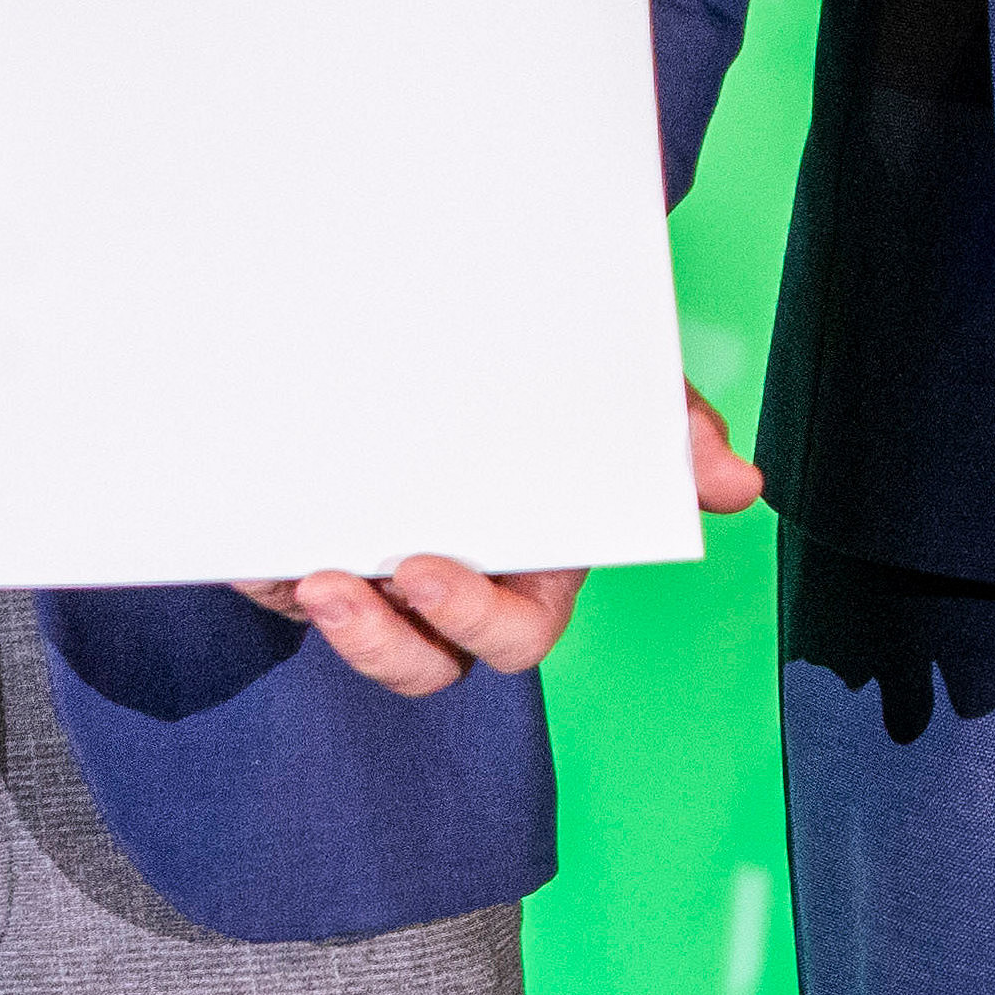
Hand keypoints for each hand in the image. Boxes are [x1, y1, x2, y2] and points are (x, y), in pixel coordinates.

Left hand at [247, 391, 763, 699]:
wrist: (464, 334)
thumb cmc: (563, 398)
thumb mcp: (625, 405)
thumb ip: (679, 437)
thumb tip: (742, 484)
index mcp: (536, 572)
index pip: (512, 631)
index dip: (471, 618)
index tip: (426, 569)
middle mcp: (460, 591)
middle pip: (427, 661)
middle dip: (384, 640)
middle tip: (349, 581)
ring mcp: (391, 581)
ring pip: (360, 640)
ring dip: (332, 625)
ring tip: (306, 576)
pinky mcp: (320, 558)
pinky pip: (286, 589)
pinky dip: (267, 575)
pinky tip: (253, 546)